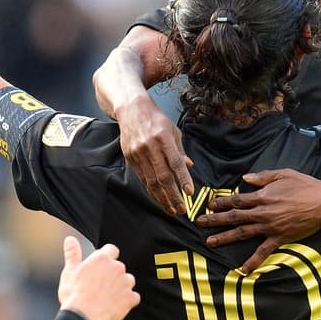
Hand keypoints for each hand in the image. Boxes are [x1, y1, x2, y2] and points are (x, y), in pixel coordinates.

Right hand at [57, 235, 139, 319]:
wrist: (83, 318)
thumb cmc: (74, 294)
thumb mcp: (69, 271)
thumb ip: (72, 253)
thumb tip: (70, 239)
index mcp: (102, 259)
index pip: (112, 249)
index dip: (106, 257)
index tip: (100, 267)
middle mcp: (117, 268)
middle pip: (119, 267)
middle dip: (112, 275)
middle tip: (98, 286)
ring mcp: (125, 283)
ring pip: (128, 281)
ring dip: (121, 286)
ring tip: (106, 297)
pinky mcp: (130, 298)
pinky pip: (134, 297)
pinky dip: (127, 300)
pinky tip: (115, 305)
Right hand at [115, 93, 191, 215]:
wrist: (131, 109)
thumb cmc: (155, 119)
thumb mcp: (173, 130)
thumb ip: (180, 150)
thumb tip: (189, 166)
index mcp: (163, 138)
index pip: (175, 162)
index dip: (183, 178)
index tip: (189, 192)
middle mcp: (150, 147)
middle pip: (163, 176)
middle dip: (173, 195)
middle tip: (182, 209)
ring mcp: (138, 153)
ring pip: (151, 181)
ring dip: (162, 198)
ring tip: (171, 210)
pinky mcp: (130, 158)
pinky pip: (142, 179)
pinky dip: (151, 191)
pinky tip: (159, 199)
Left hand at [196, 169, 320, 273]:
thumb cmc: (306, 186)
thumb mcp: (283, 174)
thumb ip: (262, 176)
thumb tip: (245, 178)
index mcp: (262, 196)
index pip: (236, 200)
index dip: (221, 202)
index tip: (209, 205)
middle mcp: (262, 212)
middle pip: (233, 216)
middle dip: (215, 220)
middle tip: (199, 223)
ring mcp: (269, 227)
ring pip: (242, 233)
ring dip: (224, 237)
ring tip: (210, 242)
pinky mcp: (279, 238)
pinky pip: (263, 252)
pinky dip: (252, 261)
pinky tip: (242, 269)